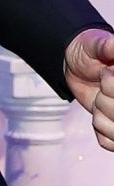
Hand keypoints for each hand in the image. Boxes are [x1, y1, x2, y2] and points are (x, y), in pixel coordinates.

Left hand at [63, 27, 113, 152]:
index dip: (112, 87)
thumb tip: (113, 46)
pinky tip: (100, 113)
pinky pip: (110, 142)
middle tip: (101, 83)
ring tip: (100, 97)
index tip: (106, 72)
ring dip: (100, 116)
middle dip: (106, 100)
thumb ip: (106, 46)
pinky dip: (100, 130)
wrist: (75, 62)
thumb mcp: (96, 43)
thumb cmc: (89, 49)